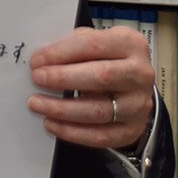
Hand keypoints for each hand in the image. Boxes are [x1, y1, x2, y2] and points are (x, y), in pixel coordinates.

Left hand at [26, 26, 153, 149]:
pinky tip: (52, 124)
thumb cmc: (109, 58)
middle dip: (63, 78)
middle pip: (101, 76)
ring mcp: (139, 104)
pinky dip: (73, 132)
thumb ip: (73, 46)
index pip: (93, 45)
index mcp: (130, 44)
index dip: (61, 53)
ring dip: (62, 109)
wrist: (134, 85)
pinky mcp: (132, 129)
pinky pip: (100, 136)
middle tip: (37, 79)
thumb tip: (43, 60)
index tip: (37, 61)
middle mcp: (140, 74)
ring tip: (38, 104)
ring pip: (99, 110)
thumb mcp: (97, 41)